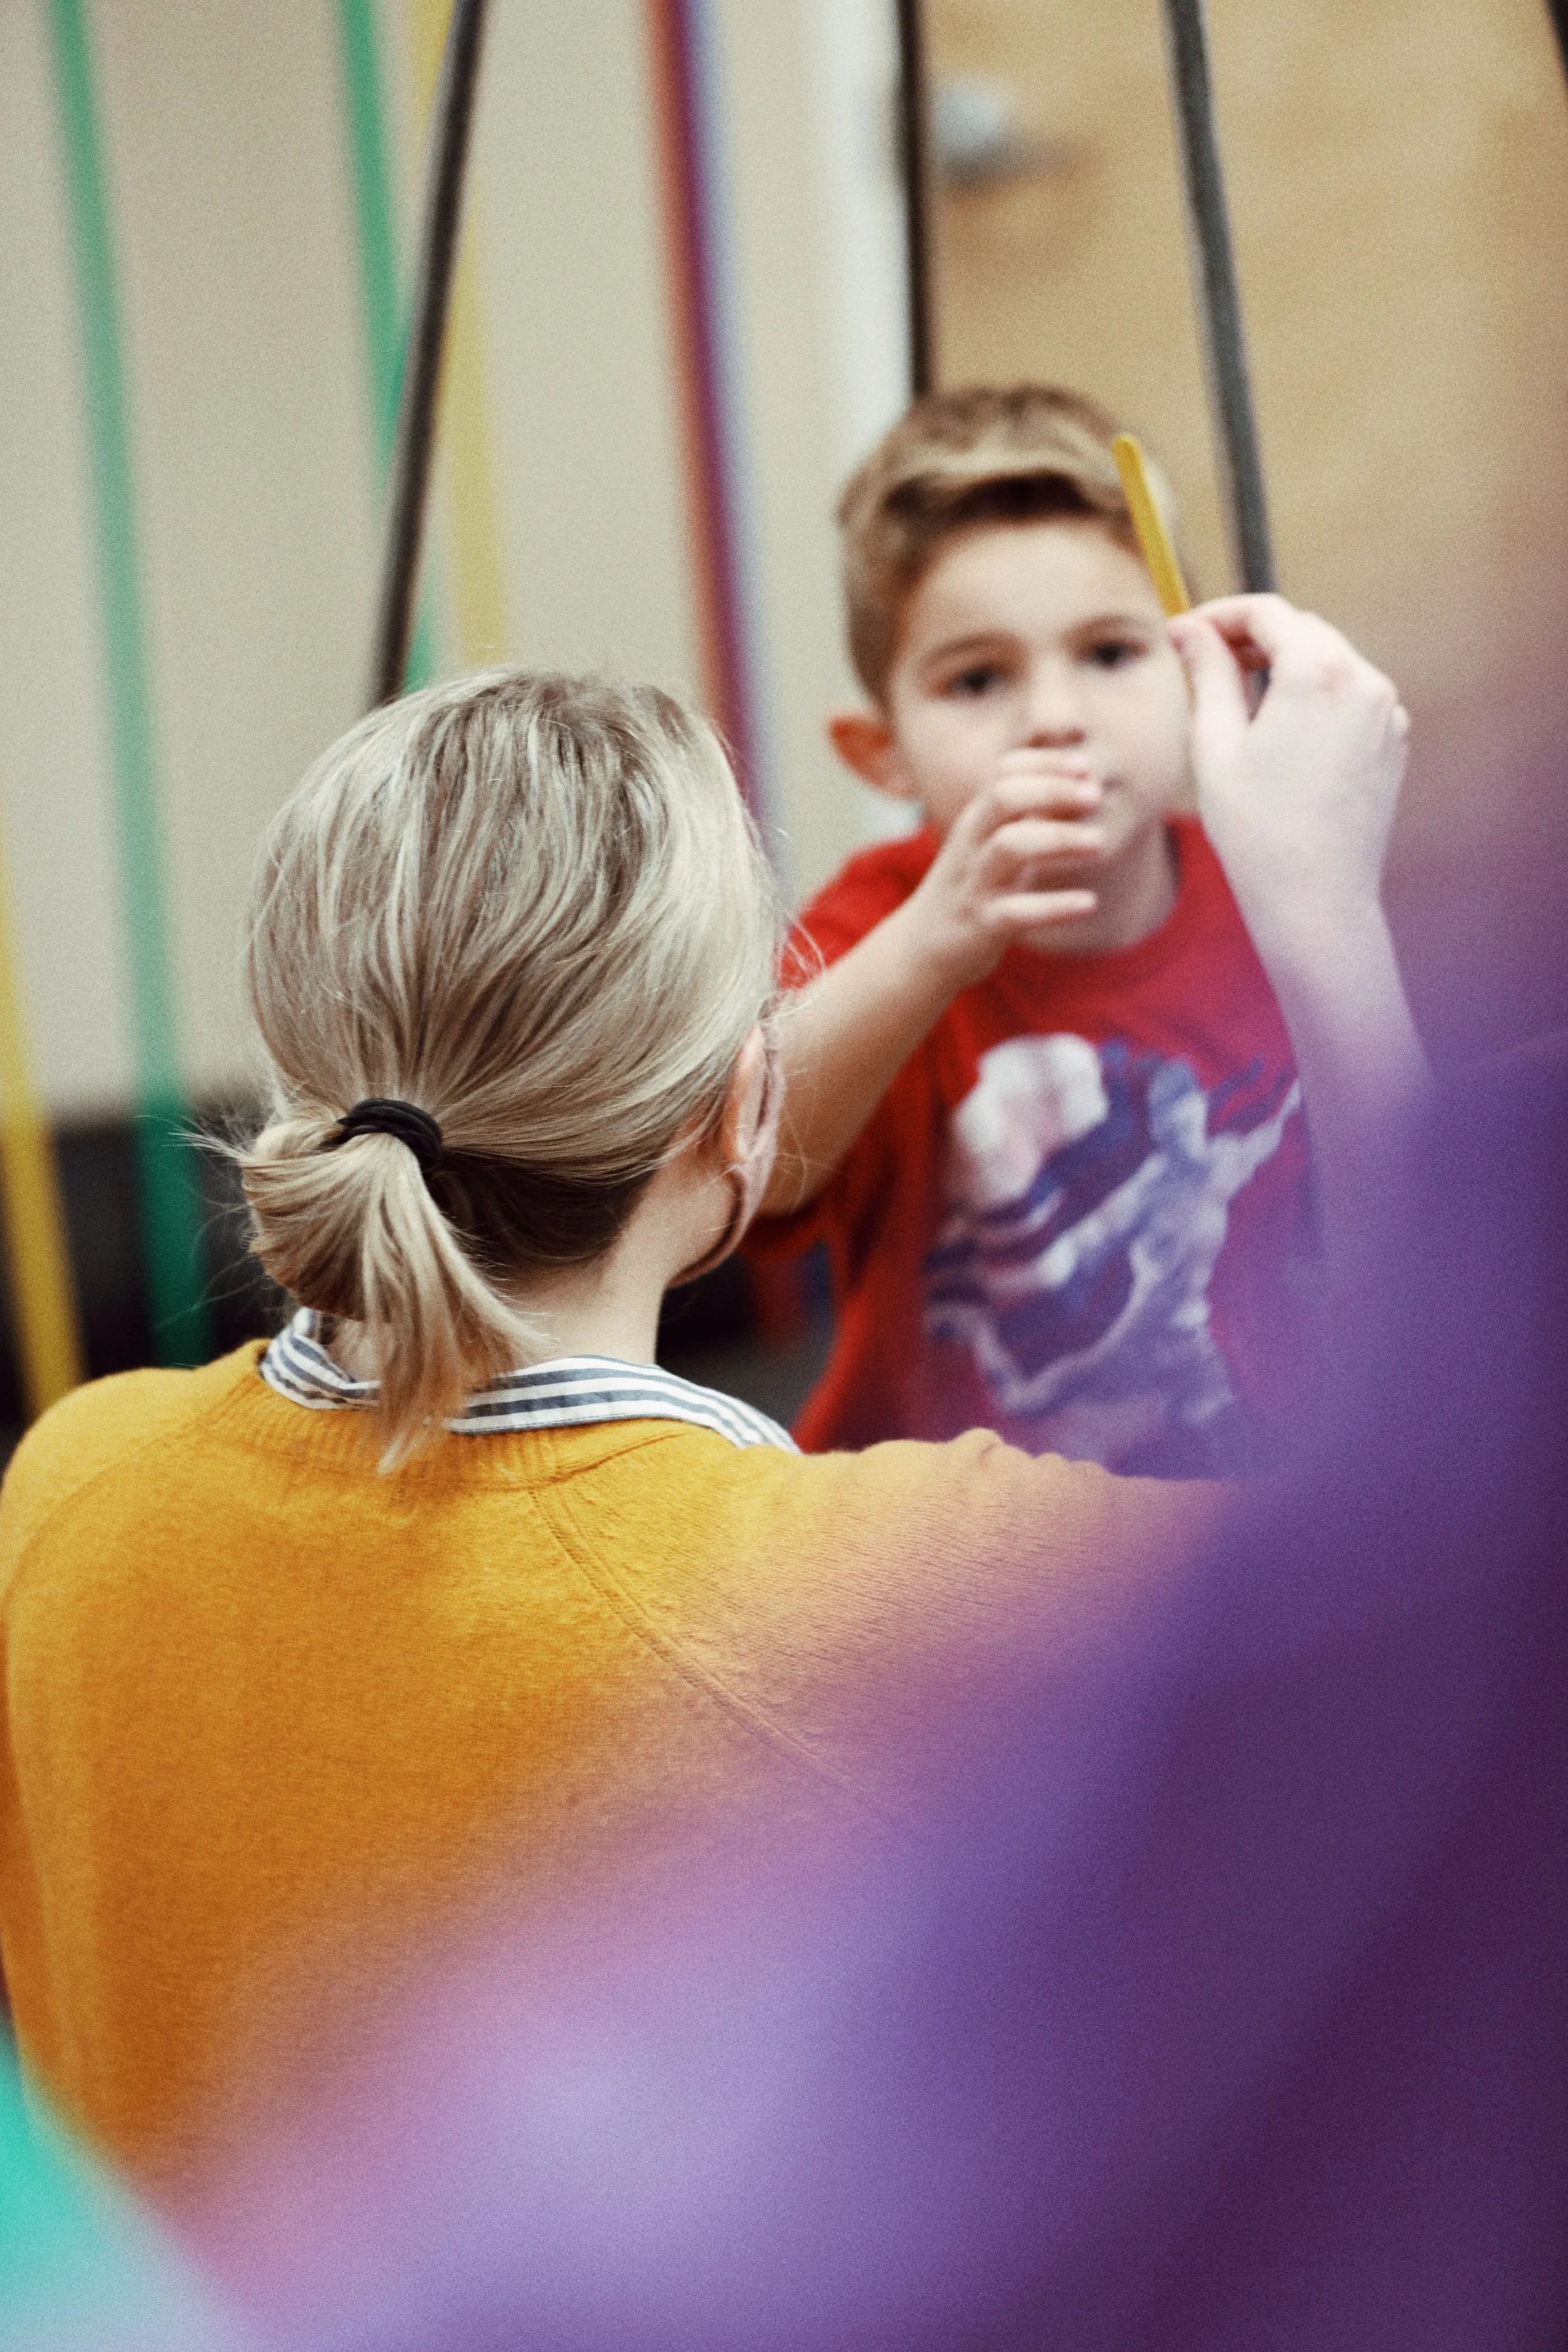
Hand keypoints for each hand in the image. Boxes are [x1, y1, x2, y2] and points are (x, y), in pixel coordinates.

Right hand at [904, 753, 1101, 989]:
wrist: (923, 950)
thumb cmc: (973, 888)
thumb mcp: (993, 840)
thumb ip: (1029, 809)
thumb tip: (1083, 775)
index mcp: (977, 819)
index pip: (1005, 770)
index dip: (1046, 761)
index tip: (1086, 766)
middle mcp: (972, 844)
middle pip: (1004, 797)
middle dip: (1053, 789)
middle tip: (1095, 797)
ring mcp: (974, 884)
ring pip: (1010, 846)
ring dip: (1059, 838)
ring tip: (1098, 842)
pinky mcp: (981, 926)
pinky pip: (1017, 912)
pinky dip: (1055, 906)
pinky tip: (1089, 902)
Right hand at [1169, 594, 1409, 960]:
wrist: (1315, 899)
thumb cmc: (1256, 831)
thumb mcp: (1216, 745)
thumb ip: (1207, 673)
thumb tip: (1188, 629)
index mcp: (1317, 672)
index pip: (1266, 612)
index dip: (1220, 614)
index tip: (1188, 631)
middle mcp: (1364, 680)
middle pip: (1302, 629)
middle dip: (1254, 637)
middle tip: (1206, 661)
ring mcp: (1387, 711)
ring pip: (1330, 660)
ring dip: (1286, 665)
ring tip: (1241, 699)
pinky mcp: (1394, 740)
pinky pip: (1351, 696)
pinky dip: (1316, 696)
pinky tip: (1284, 733)